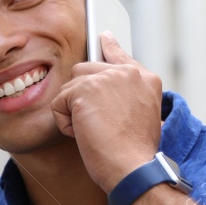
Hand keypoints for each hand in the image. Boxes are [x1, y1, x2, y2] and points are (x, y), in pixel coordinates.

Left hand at [49, 31, 163, 191]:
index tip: (102, 36)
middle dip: (81, 99)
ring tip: (94, 131)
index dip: (109, 49)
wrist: (132, 167)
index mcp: (146, 79)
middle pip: (86, 71)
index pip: (120, 56)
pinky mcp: (85, 89)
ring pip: (70, 87)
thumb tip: (110, 80)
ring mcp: (108, 78)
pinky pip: (59, 102)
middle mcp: (129, 73)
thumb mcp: (141, 116)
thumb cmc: (134, 151)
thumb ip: (126, 94)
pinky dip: (64, 123)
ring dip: (73, 112)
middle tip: (97, 125)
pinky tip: (84, 134)